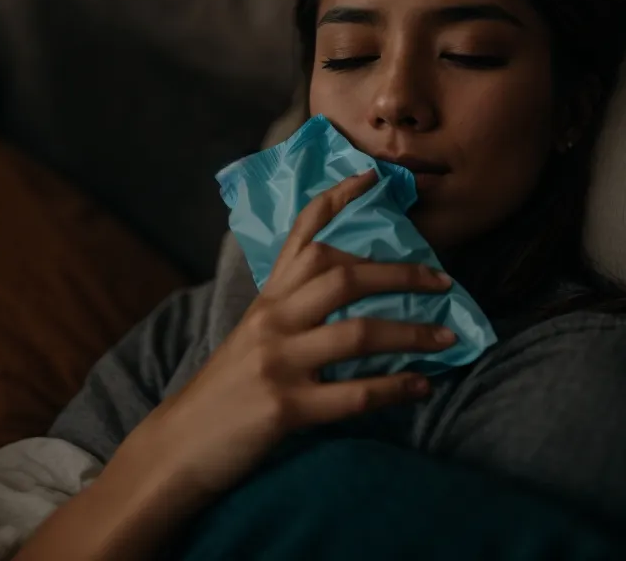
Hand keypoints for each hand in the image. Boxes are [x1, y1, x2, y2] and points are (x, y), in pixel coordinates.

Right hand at [115, 169, 457, 497]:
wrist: (179, 447)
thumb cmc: (224, 395)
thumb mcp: (251, 340)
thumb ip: (291, 315)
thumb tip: (352, 302)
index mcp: (265, 301)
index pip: (302, 236)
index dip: (338, 200)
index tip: (373, 177)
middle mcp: (270, 321)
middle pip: (343, 276)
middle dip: (401, 274)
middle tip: (442, 281)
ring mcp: (277, 362)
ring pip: (359, 333)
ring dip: (412, 333)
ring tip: (446, 339)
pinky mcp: (284, 407)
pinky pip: (354, 394)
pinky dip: (395, 389)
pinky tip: (420, 388)